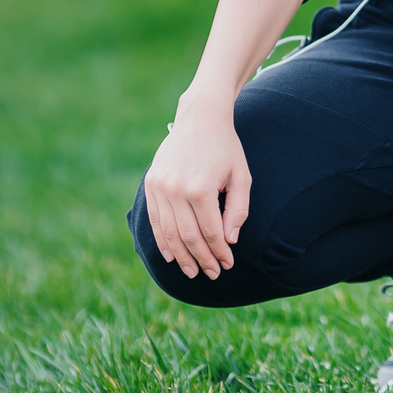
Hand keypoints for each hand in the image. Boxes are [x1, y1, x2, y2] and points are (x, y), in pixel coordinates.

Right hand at [143, 90, 252, 279]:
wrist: (200, 118)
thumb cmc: (226, 148)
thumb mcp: (242, 177)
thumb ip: (237, 211)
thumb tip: (229, 241)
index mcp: (200, 189)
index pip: (210, 232)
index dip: (219, 252)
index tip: (228, 264)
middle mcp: (176, 190)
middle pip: (188, 237)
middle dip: (201, 259)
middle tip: (212, 274)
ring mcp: (160, 187)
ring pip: (169, 233)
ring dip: (181, 256)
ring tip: (192, 271)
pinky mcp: (151, 184)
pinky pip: (156, 220)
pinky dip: (163, 241)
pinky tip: (172, 256)